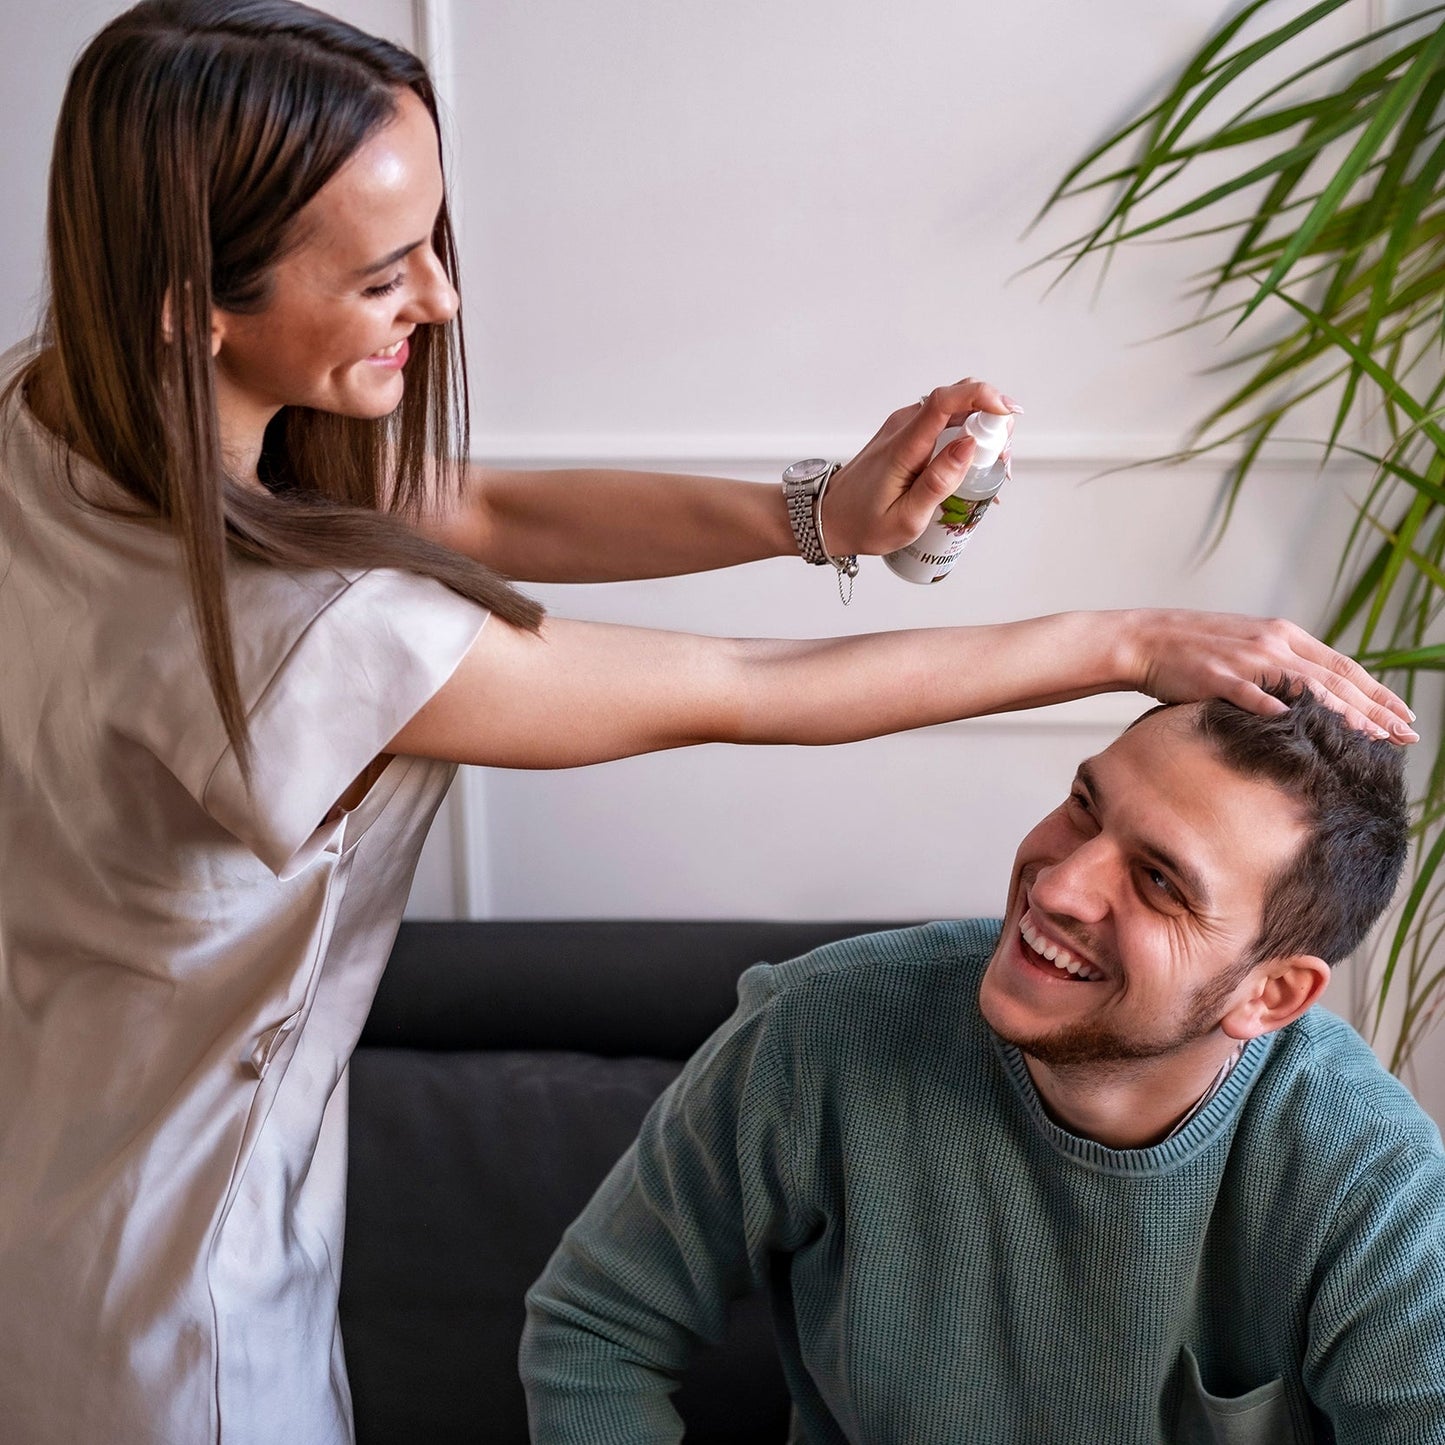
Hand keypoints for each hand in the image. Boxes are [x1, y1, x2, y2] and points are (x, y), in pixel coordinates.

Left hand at [820, 379, 1022, 555]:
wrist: (827, 517)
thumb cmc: (863, 524)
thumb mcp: (906, 518)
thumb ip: (939, 483)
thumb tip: (968, 446)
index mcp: (904, 445)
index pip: (945, 400)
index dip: (982, 396)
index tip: (1008, 412)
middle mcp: (904, 425)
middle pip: (959, 401)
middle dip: (992, 422)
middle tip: (1002, 463)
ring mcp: (904, 426)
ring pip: (956, 412)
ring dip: (982, 433)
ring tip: (991, 472)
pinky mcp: (907, 434)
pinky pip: (945, 424)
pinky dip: (966, 438)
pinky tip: (973, 470)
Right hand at [1124, 610, 1417, 741]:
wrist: (1146, 639)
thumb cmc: (1194, 650)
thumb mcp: (1247, 647)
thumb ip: (1281, 665)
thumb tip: (1315, 693)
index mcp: (1283, 635)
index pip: (1343, 666)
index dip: (1378, 692)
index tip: (1405, 717)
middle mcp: (1273, 643)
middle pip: (1334, 679)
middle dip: (1375, 709)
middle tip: (1406, 736)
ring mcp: (1246, 660)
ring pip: (1305, 688)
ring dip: (1342, 714)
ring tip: (1372, 737)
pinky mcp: (1216, 677)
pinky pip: (1253, 695)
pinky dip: (1277, 710)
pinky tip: (1300, 726)